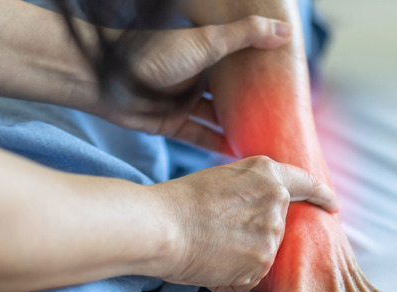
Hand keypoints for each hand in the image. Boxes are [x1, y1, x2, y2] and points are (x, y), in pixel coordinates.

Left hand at [93, 16, 293, 152]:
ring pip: (217, 119)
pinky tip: (238, 154)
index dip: (263, 75)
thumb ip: (245, 36)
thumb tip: (287, 32)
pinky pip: (198, 136)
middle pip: (231, 95)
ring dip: (237, 129)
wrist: (106, 78)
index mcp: (207, 53)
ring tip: (266, 143)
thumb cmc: (154, 55)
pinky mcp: (170, 123)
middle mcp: (197, 77)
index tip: (291, 90)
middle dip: (254, 107)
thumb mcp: (207, 42)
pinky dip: (216, 145)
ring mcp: (184, 101)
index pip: (242, 64)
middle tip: (283, 123)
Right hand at [150, 156, 337, 291]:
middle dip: (254, 237)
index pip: (305, 183)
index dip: (321, 195)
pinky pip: (249, 279)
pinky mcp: (261, 263)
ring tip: (208, 248)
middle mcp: (276, 201)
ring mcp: (271, 234)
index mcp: (266, 173)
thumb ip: (248, 188)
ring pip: (262, 256)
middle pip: (276, 228)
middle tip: (218, 235)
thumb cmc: (177, 203)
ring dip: (238, 259)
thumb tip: (255, 205)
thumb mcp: (219, 178)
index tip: (331, 205)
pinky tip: (208, 264)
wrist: (161, 226)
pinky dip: (230, 278)